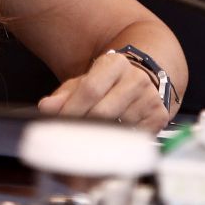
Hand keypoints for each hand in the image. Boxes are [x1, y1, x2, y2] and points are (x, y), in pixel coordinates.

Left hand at [37, 51, 170, 132]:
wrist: (145, 76)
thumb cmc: (109, 81)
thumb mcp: (86, 81)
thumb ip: (64, 94)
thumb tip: (46, 107)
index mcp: (115, 64)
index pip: (90, 89)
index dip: (72, 109)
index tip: (60, 123)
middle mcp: (136, 78)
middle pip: (103, 110)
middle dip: (84, 125)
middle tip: (72, 136)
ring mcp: (150, 97)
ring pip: (119, 126)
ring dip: (102, 136)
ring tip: (92, 137)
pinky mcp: (159, 115)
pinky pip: (134, 135)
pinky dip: (121, 141)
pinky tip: (113, 138)